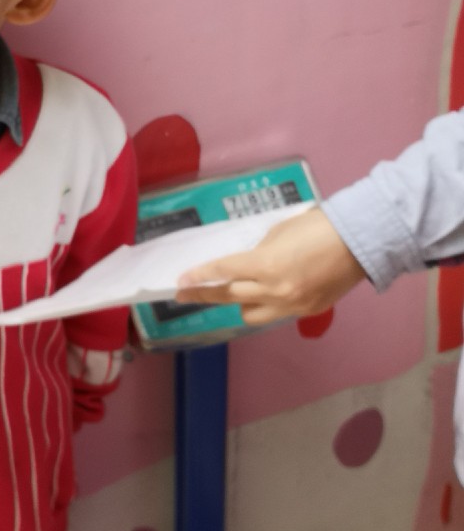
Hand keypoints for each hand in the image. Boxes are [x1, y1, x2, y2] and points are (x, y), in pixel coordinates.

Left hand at [176, 207, 366, 324]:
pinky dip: (266, 303)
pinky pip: (275, 314)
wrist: (360, 240)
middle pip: (230, 297)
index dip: (200, 275)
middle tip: (185, 293)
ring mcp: (292, 305)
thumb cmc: (317, 226)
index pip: (223, 272)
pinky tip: (269, 291)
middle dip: (205, 294)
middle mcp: (276, 291)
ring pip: (250, 314)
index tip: (180, 281)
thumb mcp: (278, 233)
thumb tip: (244, 266)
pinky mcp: (306, 312)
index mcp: (266, 265)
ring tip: (238, 289)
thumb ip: (257, 253)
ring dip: (239, 302)